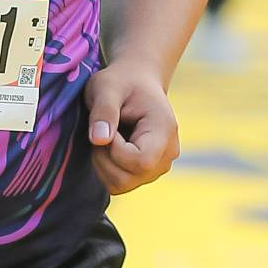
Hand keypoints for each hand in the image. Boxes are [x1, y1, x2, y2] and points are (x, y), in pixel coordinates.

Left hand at [87, 60, 179, 195]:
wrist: (137, 82)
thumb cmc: (121, 82)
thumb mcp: (107, 87)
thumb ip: (104, 110)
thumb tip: (99, 139)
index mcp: (164, 130)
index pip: (141, 162)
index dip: (115, 151)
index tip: (108, 128)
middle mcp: (167, 153)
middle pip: (128, 178)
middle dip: (104, 159)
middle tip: (101, 131)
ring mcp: (158, 166)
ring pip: (121, 185)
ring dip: (102, 164)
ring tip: (107, 136)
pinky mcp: (146, 173)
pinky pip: (119, 184)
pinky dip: (105, 169)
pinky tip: (109, 146)